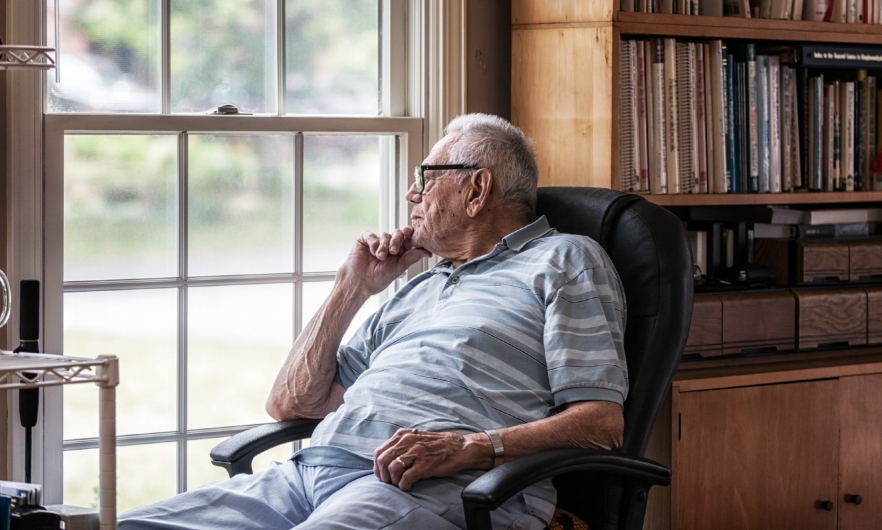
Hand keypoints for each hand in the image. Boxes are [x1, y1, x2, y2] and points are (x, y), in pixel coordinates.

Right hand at [337, 227, 431, 295]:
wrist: (359, 282)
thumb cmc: (379, 278)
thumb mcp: (399, 267)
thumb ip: (413, 257)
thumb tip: (428, 252)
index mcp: (400, 251)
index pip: (407, 239)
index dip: (410, 235)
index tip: (411, 233)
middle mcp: (389, 245)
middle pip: (398, 234)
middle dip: (397, 241)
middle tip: (394, 251)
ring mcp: (377, 241)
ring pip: (385, 235)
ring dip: (384, 246)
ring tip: (380, 257)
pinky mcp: (365, 239)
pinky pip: (372, 235)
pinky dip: (373, 242)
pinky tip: (372, 252)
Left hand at [373, 429, 491, 491]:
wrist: (460, 448)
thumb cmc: (437, 446)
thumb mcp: (416, 439)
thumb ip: (400, 446)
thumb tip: (384, 460)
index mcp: (403, 435)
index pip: (379, 452)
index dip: (377, 467)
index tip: (382, 475)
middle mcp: (407, 441)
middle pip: (383, 461)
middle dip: (383, 476)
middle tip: (390, 483)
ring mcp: (416, 452)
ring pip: (392, 469)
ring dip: (393, 481)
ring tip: (400, 484)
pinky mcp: (424, 464)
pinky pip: (406, 478)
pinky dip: (404, 486)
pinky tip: (409, 487)